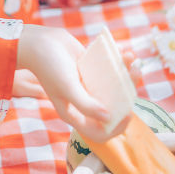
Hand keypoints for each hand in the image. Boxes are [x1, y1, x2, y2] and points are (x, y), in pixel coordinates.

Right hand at [17, 24, 125, 141]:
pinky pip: (109, 69)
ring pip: (114, 86)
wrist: (40, 41)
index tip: (128, 113)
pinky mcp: (91, 69)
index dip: (116, 127)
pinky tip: (122, 51)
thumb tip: (108, 118)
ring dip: (126, 73)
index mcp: (76, 114)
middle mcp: (84, 102)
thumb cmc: (50, 67)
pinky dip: (118, 61)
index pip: (100, 132)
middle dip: (127, 93)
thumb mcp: (67, 88)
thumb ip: (86, 105)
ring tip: (131, 58)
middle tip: (135, 73)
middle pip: (112, 106)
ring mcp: (88, 85)